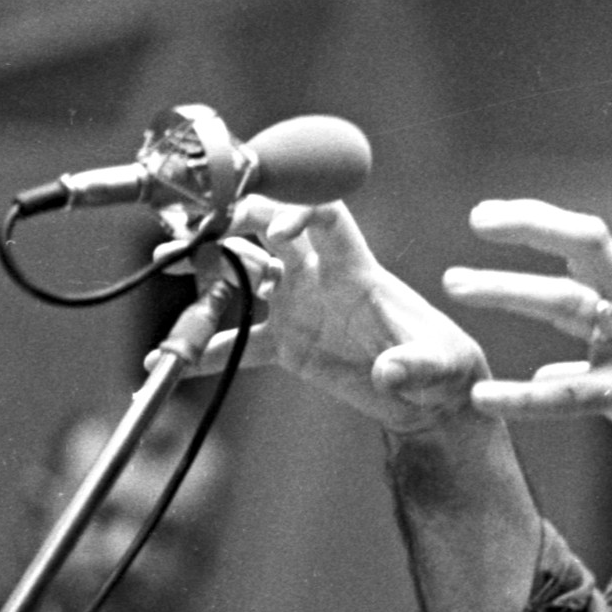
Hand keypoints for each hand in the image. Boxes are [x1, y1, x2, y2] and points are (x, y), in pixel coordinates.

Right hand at [179, 198, 490, 437]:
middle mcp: (321, 280)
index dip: (300, 211)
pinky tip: (165, 361)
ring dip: (207, 268)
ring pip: (244, 275)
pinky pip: (238, 343)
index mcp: (358, 271)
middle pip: (271, 233)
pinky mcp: (288, 345)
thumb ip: (415, 365)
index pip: (325, 216)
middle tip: (197, 230)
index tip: (275, 234)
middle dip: (235, 223)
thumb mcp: (441, 367)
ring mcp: (300, 309)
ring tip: (165, 264)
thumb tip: (389, 373)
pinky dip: (206, 350)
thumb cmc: (446, 369)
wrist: (431, 400)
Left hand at [443, 200, 611, 479]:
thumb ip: (589, 364)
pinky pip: (570, 392)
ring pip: (568, 303)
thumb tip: (546, 372)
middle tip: (478, 219)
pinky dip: (522, 395)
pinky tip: (482, 397)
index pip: (587, 245)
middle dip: (533, 226)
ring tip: (456, 283)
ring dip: (509, 289)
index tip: (490, 216)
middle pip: (587, 245)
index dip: (540, 224)